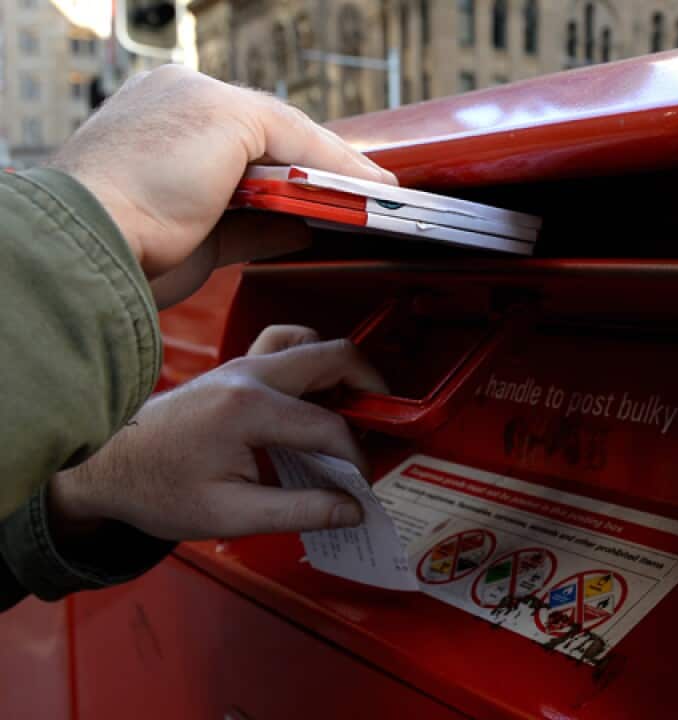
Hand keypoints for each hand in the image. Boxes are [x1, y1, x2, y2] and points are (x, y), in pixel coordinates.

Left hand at [48, 326, 388, 541]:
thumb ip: (298, 510)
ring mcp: (240, 365)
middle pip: (334, 357)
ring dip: (340, 369)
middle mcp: (249, 375)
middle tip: (384, 420)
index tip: (363, 485)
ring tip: (353, 406)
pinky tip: (312, 395)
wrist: (105, 466)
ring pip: (310, 342)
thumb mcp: (230, 515)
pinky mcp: (234, 368)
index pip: (328, 426)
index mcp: (249, 410)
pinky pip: (285, 344)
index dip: (357, 457)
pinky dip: (309, 361)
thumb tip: (351, 509)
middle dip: (370, 386)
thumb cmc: (158, 490)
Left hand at [49, 65, 397, 305]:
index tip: (373, 174)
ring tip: (351, 214)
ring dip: (310, 204)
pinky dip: (289, 234)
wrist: (101, 243)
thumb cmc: (145, 169)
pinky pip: (257, 234)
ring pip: (272, 195)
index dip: (331, 147)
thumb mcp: (230, 118)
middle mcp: (190, 141)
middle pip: (279, 155)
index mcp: (190, 95)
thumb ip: (291, 133)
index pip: (279, 117)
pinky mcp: (198, 240)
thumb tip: (332, 168)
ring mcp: (194, 192)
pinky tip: (316, 234)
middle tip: (370, 195)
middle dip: (323, 174)